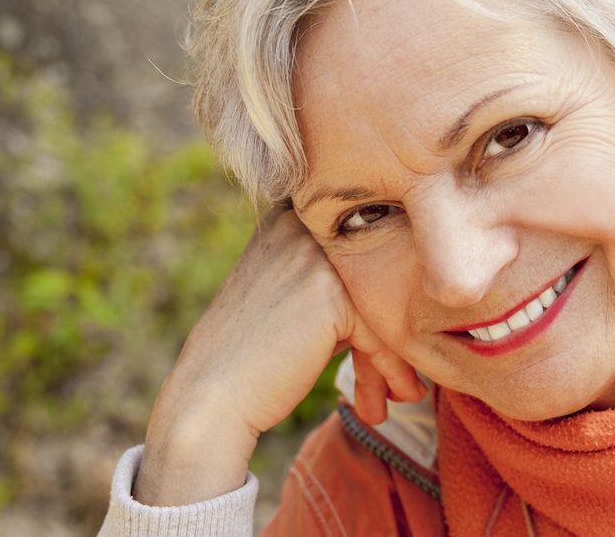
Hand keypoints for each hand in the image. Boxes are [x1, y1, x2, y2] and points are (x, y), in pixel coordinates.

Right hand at [133, 207, 424, 504]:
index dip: (381, 298)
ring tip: (402, 394)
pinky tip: (394, 398)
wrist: (212, 398)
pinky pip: (380, 332)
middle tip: (400, 379)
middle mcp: (302, 224)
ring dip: (395, 355)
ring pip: (383, 303)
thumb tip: (402, 286)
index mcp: (289, 216)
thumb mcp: (288, 293)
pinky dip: (391, 368)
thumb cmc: (252, 355)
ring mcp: (315, 254)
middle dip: (392, 330)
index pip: (362, 248)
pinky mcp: (330, 292)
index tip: (389, 349)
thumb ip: (332, 276)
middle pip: (377, 274)